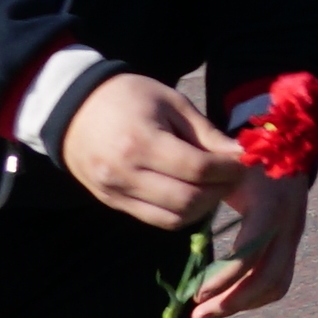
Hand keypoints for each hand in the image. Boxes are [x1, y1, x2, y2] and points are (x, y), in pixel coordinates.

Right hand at [57, 69, 250, 235]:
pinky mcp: (112, 203)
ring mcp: (116, 193)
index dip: (228, 170)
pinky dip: (180, 213)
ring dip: (202, 207)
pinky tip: (191, 193)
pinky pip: (155, 219)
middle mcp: (125, 174)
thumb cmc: (128, 97)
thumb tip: (240, 154)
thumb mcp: (171, 102)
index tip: (243, 162)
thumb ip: (206, 132)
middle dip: (220, 191)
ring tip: (213, 186)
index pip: (197, 169)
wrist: (74, 108)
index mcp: (141, 142)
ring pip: (173, 218)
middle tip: (232, 177)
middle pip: (188, 200)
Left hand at [186, 163, 312, 317]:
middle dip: (233, 302)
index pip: (251, 254)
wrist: (288, 145)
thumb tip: (184, 197)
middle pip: (268, 278)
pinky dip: (255, 295)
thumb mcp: (227, 161)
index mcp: (270, 204)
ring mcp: (294, 234)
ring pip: (277, 283)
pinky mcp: (292, 242)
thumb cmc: (247, 154)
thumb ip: (207, 176)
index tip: (196, 294)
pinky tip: (229, 297)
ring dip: (244, 303)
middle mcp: (288, 223)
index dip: (224, 278)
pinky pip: (280, 278)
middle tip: (198, 315)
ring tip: (210, 311)